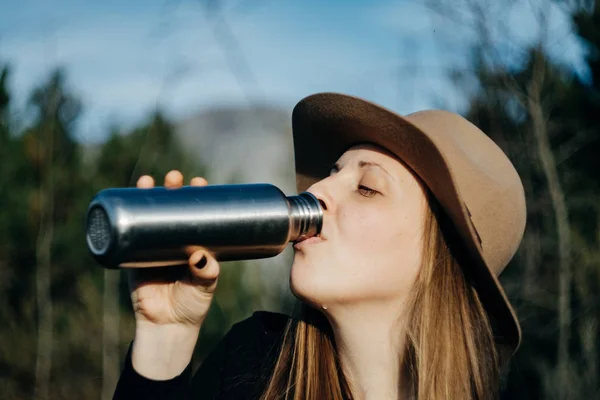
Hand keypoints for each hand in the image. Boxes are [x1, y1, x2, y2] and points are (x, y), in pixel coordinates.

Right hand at [129, 170, 219, 328]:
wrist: (167, 327)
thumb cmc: (192, 305)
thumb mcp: (206, 286)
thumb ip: (207, 272)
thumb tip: (199, 256)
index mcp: (193, 242)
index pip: (196, 212)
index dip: (196, 196)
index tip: (199, 182)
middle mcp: (173, 241)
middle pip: (171, 208)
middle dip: (171, 190)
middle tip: (174, 179)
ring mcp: (152, 247)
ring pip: (149, 216)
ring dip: (146, 196)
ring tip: (148, 182)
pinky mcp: (134, 257)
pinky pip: (126, 235)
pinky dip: (123, 218)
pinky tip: (122, 201)